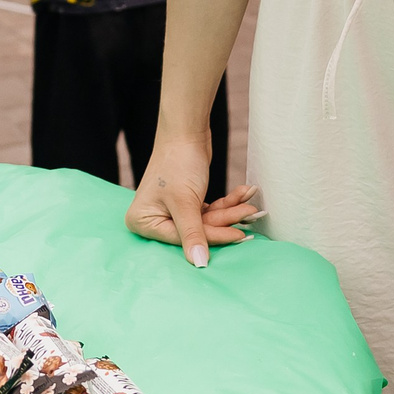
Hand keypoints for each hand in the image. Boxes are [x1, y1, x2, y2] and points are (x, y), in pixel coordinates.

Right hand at [125, 132, 261, 265]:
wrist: (185, 130)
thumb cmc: (177, 162)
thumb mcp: (185, 202)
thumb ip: (193, 234)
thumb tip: (199, 264)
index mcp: (142, 221)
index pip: (182, 238)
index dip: (211, 237)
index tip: (238, 236)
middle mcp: (154, 218)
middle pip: (196, 230)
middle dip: (225, 220)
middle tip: (249, 216)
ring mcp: (171, 211)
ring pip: (207, 220)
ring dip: (230, 211)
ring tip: (250, 205)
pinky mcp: (186, 203)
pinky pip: (209, 210)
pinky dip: (227, 203)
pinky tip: (244, 194)